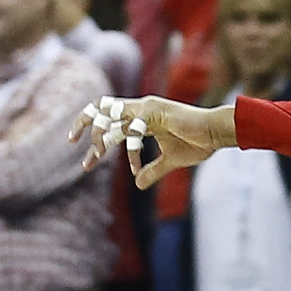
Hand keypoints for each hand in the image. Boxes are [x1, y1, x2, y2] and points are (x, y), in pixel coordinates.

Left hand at [74, 95, 235, 185]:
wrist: (218, 133)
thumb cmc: (199, 143)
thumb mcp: (171, 161)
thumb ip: (152, 170)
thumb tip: (137, 184)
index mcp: (142, 115)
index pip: (109, 115)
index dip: (92, 126)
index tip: (81, 146)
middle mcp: (141, 107)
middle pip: (101, 107)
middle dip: (84, 123)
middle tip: (72, 141)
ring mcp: (146, 108)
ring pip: (110, 118)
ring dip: (99, 138)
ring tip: (95, 157)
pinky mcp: (154, 112)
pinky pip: (132, 131)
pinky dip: (129, 151)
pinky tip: (133, 167)